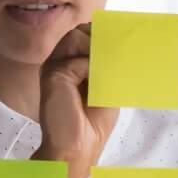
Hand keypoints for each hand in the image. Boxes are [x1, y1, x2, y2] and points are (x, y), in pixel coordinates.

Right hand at [34, 24, 119, 177]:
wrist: (78, 147)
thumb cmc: (92, 121)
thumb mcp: (107, 84)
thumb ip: (109, 63)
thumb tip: (124, 40)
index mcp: (68, 60)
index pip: (87, 31)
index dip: (105, 35)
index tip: (124, 43)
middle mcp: (58, 59)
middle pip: (82, 30)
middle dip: (103, 41)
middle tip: (117, 63)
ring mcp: (53, 65)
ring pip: (79, 38)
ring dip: (99, 54)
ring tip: (105, 78)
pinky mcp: (53, 74)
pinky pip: (80, 60)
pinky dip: (94, 72)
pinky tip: (94, 91)